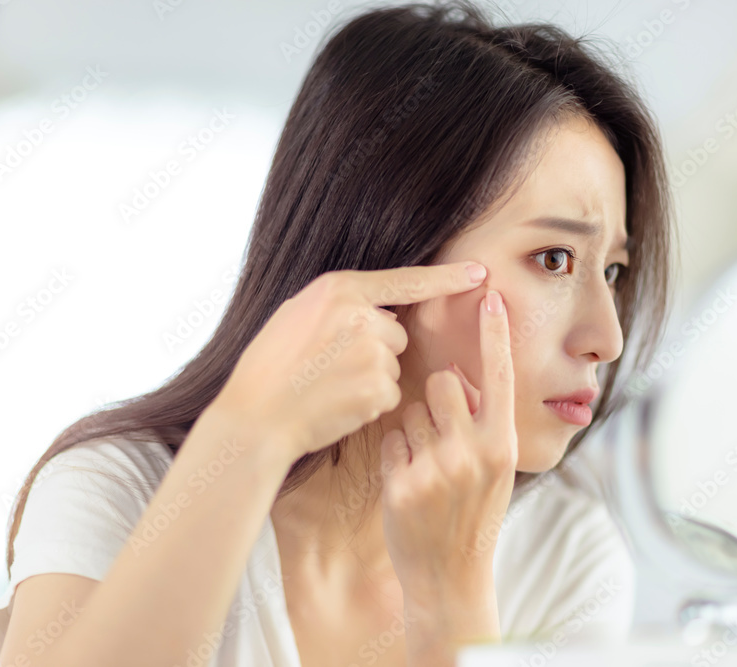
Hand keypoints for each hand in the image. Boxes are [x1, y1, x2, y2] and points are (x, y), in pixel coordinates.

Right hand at [206, 261, 487, 464]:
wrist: (255, 416)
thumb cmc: (270, 367)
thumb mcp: (297, 314)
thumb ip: (340, 304)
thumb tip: (377, 308)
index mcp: (339, 288)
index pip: (406, 279)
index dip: (447, 277)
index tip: (481, 273)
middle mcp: (360, 315)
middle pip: (395, 332)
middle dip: (374, 349)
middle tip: (330, 366)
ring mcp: (371, 352)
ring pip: (391, 365)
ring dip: (370, 378)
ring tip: (327, 386)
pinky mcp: (378, 388)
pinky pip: (388, 394)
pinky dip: (369, 403)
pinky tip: (336, 404)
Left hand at [379, 288, 517, 610]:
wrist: (451, 576)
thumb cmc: (474, 514)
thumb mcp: (496, 470)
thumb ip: (484, 423)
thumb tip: (460, 375)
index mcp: (503, 445)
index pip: (500, 376)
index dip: (495, 334)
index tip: (491, 296)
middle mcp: (475, 453)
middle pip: (442, 382)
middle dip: (436, 394)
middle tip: (441, 428)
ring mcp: (438, 469)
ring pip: (411, 409)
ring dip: (414, 428)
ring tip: (426, 465)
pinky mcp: (403, 485)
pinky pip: (391, 439)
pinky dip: (395, 454)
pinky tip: (407, 483)